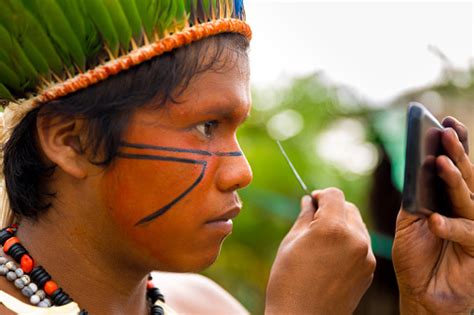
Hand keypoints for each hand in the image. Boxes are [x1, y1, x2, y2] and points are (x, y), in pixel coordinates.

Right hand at [265, 188, 375, 313]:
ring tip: (322, 239)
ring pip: (357, 225)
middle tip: (314, 219)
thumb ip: (304, 216)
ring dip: (342, 224)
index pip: (334, 195)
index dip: (320, 195)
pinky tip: (331, 255)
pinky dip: (349, 241)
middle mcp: (355, 239)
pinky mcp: (369, 271)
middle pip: (349, 207)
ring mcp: (366, 256)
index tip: (311, 202)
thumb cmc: (288, 282)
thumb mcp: (290, 242)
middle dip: (332, 208)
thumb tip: (309, 201)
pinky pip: (361, 244)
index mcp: (333, 228)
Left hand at [393, 117, 473, 313]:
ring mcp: (473, 227)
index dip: (452, 146)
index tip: (444, 122)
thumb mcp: (409, 222)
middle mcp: (463, 209)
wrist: (421, 293)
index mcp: (446, 199)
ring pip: (469, 199)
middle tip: (446, 132)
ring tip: (441, 164)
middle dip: (456, 153)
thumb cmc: (415, 256)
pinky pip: (467, 233)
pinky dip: (450, 226)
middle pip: (464, 177)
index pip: (452, 168)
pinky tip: (435, 221)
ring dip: (456, 181)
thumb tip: (417, 168)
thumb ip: (416, 197)